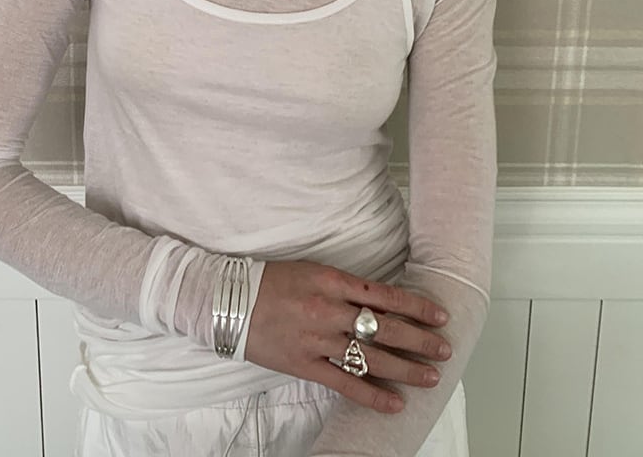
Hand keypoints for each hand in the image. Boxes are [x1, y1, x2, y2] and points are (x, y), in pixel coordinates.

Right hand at [244, 260, 451, 413]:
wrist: (230, 300)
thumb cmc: (272, 281)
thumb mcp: (312, 272)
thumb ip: (346, 286)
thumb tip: (381, 302)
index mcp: (331, 280)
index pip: (384, 294)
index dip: (415, 307)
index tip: (438, 315)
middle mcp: (329, 310)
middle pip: (384, 327)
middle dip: (420, 339)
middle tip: (445, 348)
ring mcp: (317, 339)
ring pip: (371, 357)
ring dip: (405, 368)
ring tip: (431, 376)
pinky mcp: (304, 364)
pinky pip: (345, 383)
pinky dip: (372, 394)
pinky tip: (395, 403)